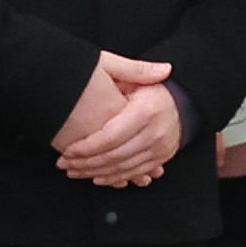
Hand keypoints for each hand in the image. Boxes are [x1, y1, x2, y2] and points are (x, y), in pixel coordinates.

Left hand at [54, 51, 184, 186]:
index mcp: (146, 111)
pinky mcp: (161, 159)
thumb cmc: (152, 91)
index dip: (86, 148)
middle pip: (114, 156)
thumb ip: (136, 69)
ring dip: (95, 173)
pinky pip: (134, 173)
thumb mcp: (138, 78)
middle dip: (85, 163)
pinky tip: (96, 177)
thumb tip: (157, 68)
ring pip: (122, 169)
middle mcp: (155, 133)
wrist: (180, 106)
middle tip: (65, 163)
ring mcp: (160, 149)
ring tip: (74, 171)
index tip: (68, 150)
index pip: (110, 137)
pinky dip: (113, 178)